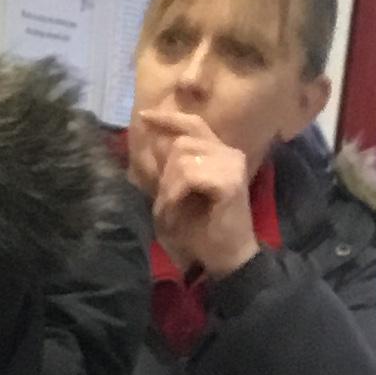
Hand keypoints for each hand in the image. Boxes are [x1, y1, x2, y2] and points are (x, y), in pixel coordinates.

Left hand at [135, 112, 259, 278]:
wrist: (225, 257)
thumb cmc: (201, 231)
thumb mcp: (176, 197)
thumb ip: (167, 171)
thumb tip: (153, 143)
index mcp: (219, 153)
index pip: (193, 124)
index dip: (168, 118)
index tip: (143, 117)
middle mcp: (228, 153)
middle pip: (182, 143)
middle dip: (164, 173)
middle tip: (164, 203)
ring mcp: (232, 164)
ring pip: (183, 158)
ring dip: (168, 187)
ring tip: (169, 211)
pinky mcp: (229, 181)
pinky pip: (189, 175)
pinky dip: (174, 195)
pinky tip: (174, 213)